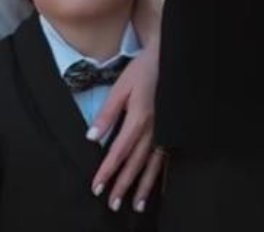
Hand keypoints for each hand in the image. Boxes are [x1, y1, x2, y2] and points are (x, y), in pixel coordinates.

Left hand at [88, 41, 161, 212]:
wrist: (168, 58)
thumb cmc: (142, 71)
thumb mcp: (120, 87)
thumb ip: (107, 113)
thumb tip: (91, 136)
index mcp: (137, 118)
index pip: (119, 151)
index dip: (107, 170)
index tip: (97, 187)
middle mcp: (153, 129)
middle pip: (136, 163)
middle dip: (123, 184)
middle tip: (113, 205)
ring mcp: (165, 130)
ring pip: (153, 164)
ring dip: (143, 186)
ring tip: (135, 205)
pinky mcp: (172, 129)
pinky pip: (167, 157)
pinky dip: (161, 175)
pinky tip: (158, 188)